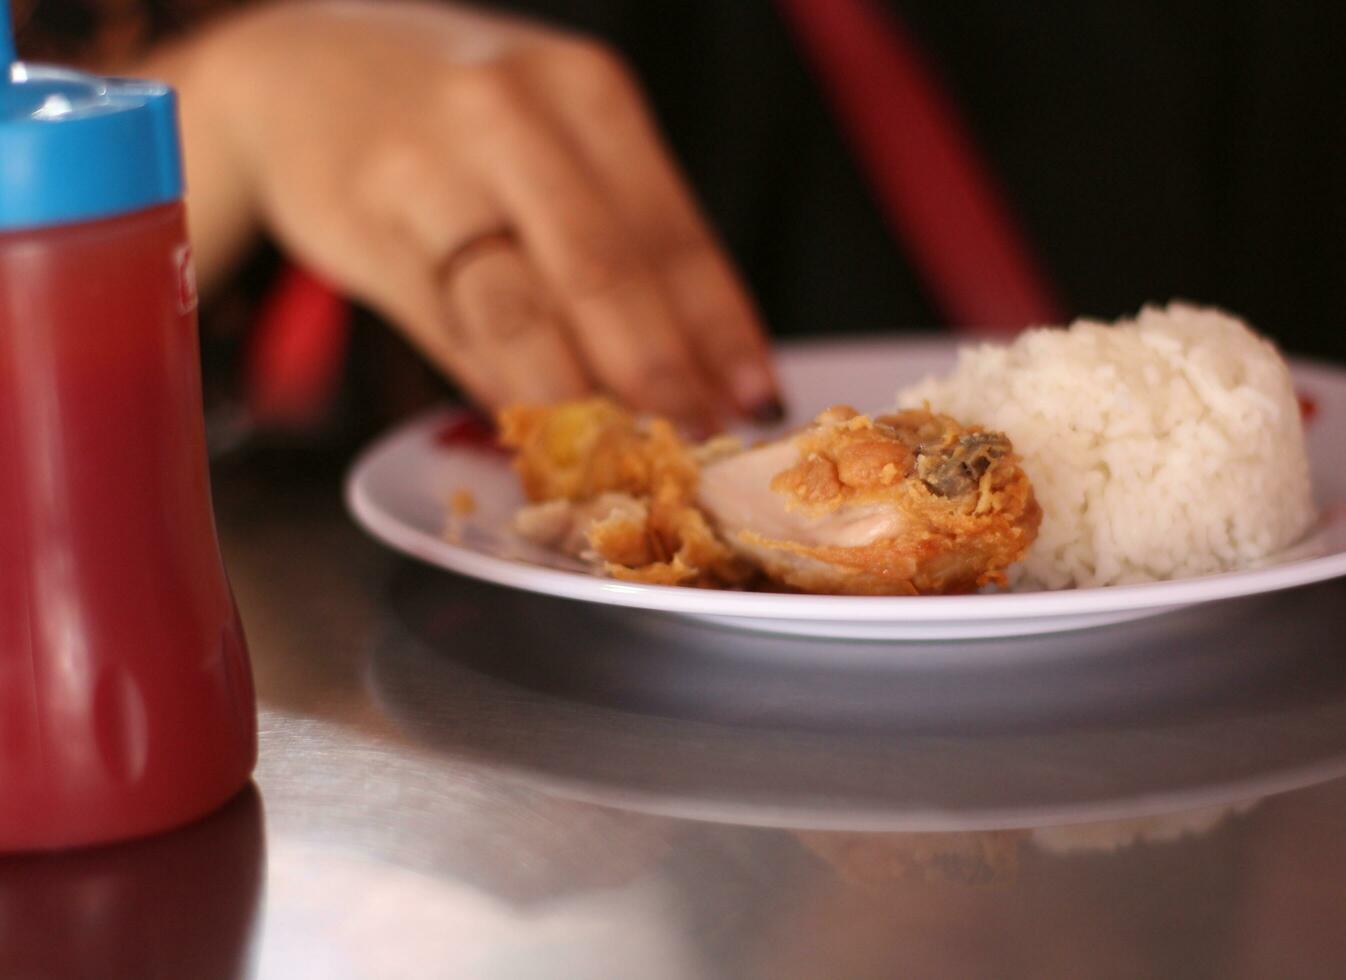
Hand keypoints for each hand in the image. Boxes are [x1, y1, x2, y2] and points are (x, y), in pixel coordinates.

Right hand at [172, 0, 781, 426]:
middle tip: (697, 445)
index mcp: (584, 90)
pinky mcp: (362, 228)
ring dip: (581, 404)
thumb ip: (620, 234)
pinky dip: (503, 392)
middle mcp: (507, 116)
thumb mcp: (554, 132)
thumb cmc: (460, 117)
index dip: (721, 331)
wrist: (301, 67)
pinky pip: (450, 333)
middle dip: (661, 378)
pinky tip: (542, 432)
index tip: (757, 400)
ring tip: (627, 457)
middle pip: (603, 274)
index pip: (673, 232)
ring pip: (520, 314)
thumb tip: (706, 370)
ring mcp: (425, 170)